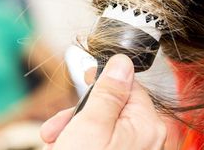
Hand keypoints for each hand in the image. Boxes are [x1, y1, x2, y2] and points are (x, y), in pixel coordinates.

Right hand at [40, 54, 166, 149]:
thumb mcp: (90, 126)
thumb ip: (108, 92)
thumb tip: (122, 62)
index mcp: (146, 125)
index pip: (130, 86)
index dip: (104, 80)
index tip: (86, 78)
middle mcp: (147, 139)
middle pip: (116, 107)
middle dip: (82, 112)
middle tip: (56, 127)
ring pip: (107, 128)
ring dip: (78, 130)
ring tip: (56, 144)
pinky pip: (106, 145)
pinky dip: (84, 144)